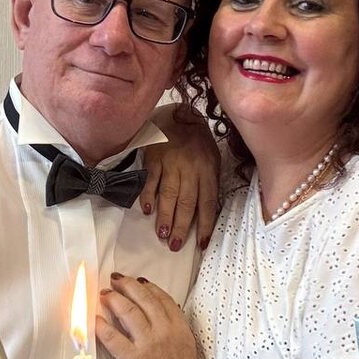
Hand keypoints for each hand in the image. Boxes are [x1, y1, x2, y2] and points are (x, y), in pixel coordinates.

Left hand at [95, 274, 204, 358]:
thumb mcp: (186, 346)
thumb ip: (173, 328)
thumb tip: (157, 315)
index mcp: (179, 328)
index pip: (162, 298)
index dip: (147, 286)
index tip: (136, 281)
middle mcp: (164, 331)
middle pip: (143, 299)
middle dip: (127, 286)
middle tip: (115, 281)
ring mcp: (147, 344)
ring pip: (127, 311)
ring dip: (114, 299)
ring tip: (104, 294)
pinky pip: (112, 336)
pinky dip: (101, 325)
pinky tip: (95, 319)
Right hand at [141, 107, 219, 251]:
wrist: (179, 112)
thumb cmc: (197, 140)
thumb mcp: (211, 157)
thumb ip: (208, 181)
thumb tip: (205, 211)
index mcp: (208, 169)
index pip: (208, 202)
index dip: (205, 224)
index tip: (201, 243)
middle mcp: (191, 168)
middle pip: (187, 202)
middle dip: (182, 226)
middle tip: (175, 246)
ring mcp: (171, 162)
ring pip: (169, 194)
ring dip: (165, 216)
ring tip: (162, 235)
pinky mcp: (154, 157)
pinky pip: (151, 179)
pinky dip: (148, 195)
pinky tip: (147, 210)